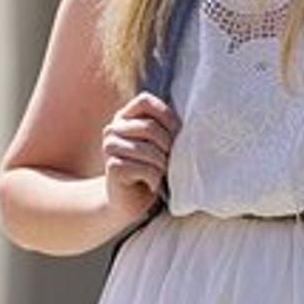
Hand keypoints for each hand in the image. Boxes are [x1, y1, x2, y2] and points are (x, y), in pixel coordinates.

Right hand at [102, 92, 178, 221]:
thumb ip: (165, 126)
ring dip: (162, 164)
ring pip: (148, 149)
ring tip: (162, 173)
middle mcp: (112, 129)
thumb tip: (194, 118)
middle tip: (170, 161)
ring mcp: (109, 147)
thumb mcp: (158, 142)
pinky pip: (145, 168)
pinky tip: (152, 183)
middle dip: (168, 146)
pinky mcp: (113, 167)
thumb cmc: (151, 167)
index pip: (145, 101)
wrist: (132, 201)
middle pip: (149, 127)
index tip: (177, 134)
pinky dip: (155, 178)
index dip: (166, 116)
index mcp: (124, 117)